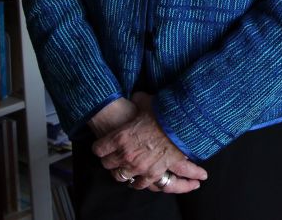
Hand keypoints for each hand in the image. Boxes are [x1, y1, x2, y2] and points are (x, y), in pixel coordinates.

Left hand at [91, 92, 207, 192]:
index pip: (98, 149)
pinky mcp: (153, 173)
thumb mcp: (146, 102)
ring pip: (120, 176)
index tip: (103, 146)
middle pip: (107, 164)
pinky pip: (139, 184)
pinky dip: (138, 182)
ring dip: (122, 171)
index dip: (100, 147)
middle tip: (114, 156)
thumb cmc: (163, 113)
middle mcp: (125, 154)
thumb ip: (137, 100)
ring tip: (124, 168)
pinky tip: (137, 179)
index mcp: (120, 137)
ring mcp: (139, 166)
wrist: (182, 126)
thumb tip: (135, 97)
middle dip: (109, 160)